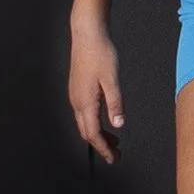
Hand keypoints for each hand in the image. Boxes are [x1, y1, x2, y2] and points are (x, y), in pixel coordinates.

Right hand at [69, 22, 124, 162]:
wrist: (87, 35)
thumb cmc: (100, 54)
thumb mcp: (112, 80)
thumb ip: (115, 103)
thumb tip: (118, 124)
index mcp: (85, 102)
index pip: (93, 134)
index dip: (103, 149)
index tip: (113, 159)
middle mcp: (77, 101)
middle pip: (87, 132)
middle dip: (101, 145)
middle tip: (116, 154)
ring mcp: (75, 95)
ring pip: (85, 123)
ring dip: (99, 134)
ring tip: (114, 140)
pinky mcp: (77, 89)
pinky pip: (84, 113)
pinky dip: (95, 122)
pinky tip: (105, 120)